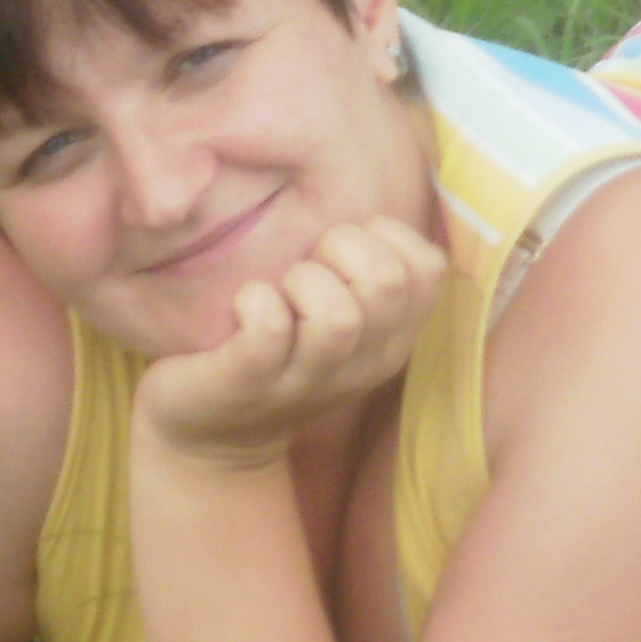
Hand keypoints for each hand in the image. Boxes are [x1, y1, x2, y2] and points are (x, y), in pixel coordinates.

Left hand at [131, 215, 446, 468]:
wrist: (211, 442)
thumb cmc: (278, 357)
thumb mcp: (341, 324)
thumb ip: (365, 275)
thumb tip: (373, 199)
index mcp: (391, 341)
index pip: (429, 268)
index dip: (384, 237)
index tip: (342, 254)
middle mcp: (361, 364)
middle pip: (387, 283)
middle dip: (342, 249)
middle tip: (306, 267)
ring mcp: (307, 380)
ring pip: (339, 316)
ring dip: (300, 282)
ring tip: (278, 293)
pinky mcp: (251, 384)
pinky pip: (268, 328)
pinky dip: (254, 301)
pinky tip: (242, 308)